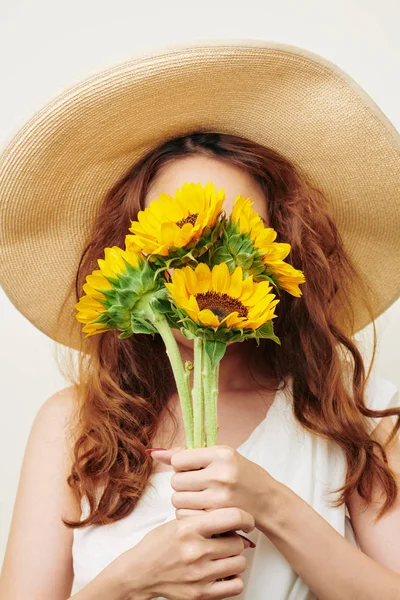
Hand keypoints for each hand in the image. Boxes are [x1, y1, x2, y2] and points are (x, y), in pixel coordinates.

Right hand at [117, 506, 254, 599]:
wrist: (139, 572)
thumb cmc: (157, 545)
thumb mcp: (178, 522)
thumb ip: (204, 519)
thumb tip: (235, 521)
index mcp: (189, 527)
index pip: (232, 516)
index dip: (245, 518)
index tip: (246, 521)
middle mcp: (195, 550)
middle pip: (237, 542)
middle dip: (235, 540)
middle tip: (227, 540)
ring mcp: (199, 574)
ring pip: (239, 563)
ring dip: (235, 558)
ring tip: (224, 556)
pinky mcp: (200, 593)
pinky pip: (235, 585)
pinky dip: (234, 579)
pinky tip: (223, 572)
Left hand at [150, 445, 278, 526]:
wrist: (267, 501)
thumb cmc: (242, 475)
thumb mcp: (220, 457)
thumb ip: (187, 455)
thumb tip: (154, 453)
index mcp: (221, 454)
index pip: (179, 460)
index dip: (181, 465)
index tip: (192, 469)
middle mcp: (221, 474)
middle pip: (176, 481)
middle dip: (182, 484)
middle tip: (197, 485)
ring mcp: (220, 498)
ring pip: (178, 500)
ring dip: (184, 500)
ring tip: (199, 497)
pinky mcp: (219, 518)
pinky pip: (186, 516)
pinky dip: (189, 515)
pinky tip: (202, 510)